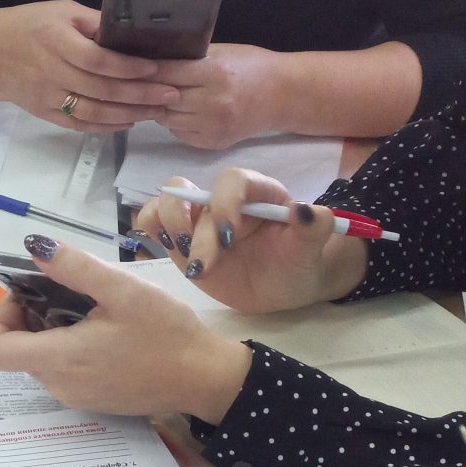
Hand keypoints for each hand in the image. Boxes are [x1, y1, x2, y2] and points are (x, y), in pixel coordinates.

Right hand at [0, 1, 178, 130]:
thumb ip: (94, 22)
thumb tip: (131, 33)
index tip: (158, 69)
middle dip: (141, 95)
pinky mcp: (42, 112)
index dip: (130, 68)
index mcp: (56, 42)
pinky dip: (105, 127)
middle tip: (172, 95)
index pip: (99, 61)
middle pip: (101, 90)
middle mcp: (51, 72)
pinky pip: (77, 124)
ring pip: (93, 112)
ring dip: (129, 115)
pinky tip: (127, 122)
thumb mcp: (60, 10)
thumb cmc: (25, 24)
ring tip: (157, 112)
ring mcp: (46, 96)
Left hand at [0, 235, 253, 422]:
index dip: (0, 319)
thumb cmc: (167, 333)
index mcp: (61, 360)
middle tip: (58, 293)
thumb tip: (35, 248)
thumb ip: (76, 268)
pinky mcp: (93, 401)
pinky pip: (62, 373)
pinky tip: (98, 330)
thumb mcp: (124, 290)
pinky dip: (65, 349)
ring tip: (83, 308)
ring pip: (39, 363)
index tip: (25, 295)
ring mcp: (77, 397)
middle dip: (26, 320)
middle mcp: (60, 386)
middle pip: (16, 354)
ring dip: (47, 334)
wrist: (206, 378)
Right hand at [134, 168, 366, 313]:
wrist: (281, 287)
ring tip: (193, 263)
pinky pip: (151, 220)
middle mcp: (222, 200)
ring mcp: (197, 217)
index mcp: (256, 193)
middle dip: (196, 231)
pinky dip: (153, 232)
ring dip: (171, 229)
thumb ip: (314, 228)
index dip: (225, 200)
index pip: (232, 180)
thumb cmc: (296, 263)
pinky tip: (176, 253)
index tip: (228, 232)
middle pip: (190, 193)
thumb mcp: (310, 250)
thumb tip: (305, 210)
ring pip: (165, 202)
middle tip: (206, 264)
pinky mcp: (178, 237)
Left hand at [150, 44, 286, 148]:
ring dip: (159, 108)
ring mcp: (214, 126)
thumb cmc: (251, 66)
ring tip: (157, 97)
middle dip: (149, 92)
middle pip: (163, 99)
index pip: (166, 73)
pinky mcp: (214, 142)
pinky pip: (180, 133)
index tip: (129, 68)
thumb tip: (150, 59)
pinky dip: (174, 122)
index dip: (145, 71)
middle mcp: (213, 102)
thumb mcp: (222, 52)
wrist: (284, 94)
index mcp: (214, 73)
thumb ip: (189, 58)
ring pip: (168, 119)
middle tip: (137, 85)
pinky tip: (179, 111)